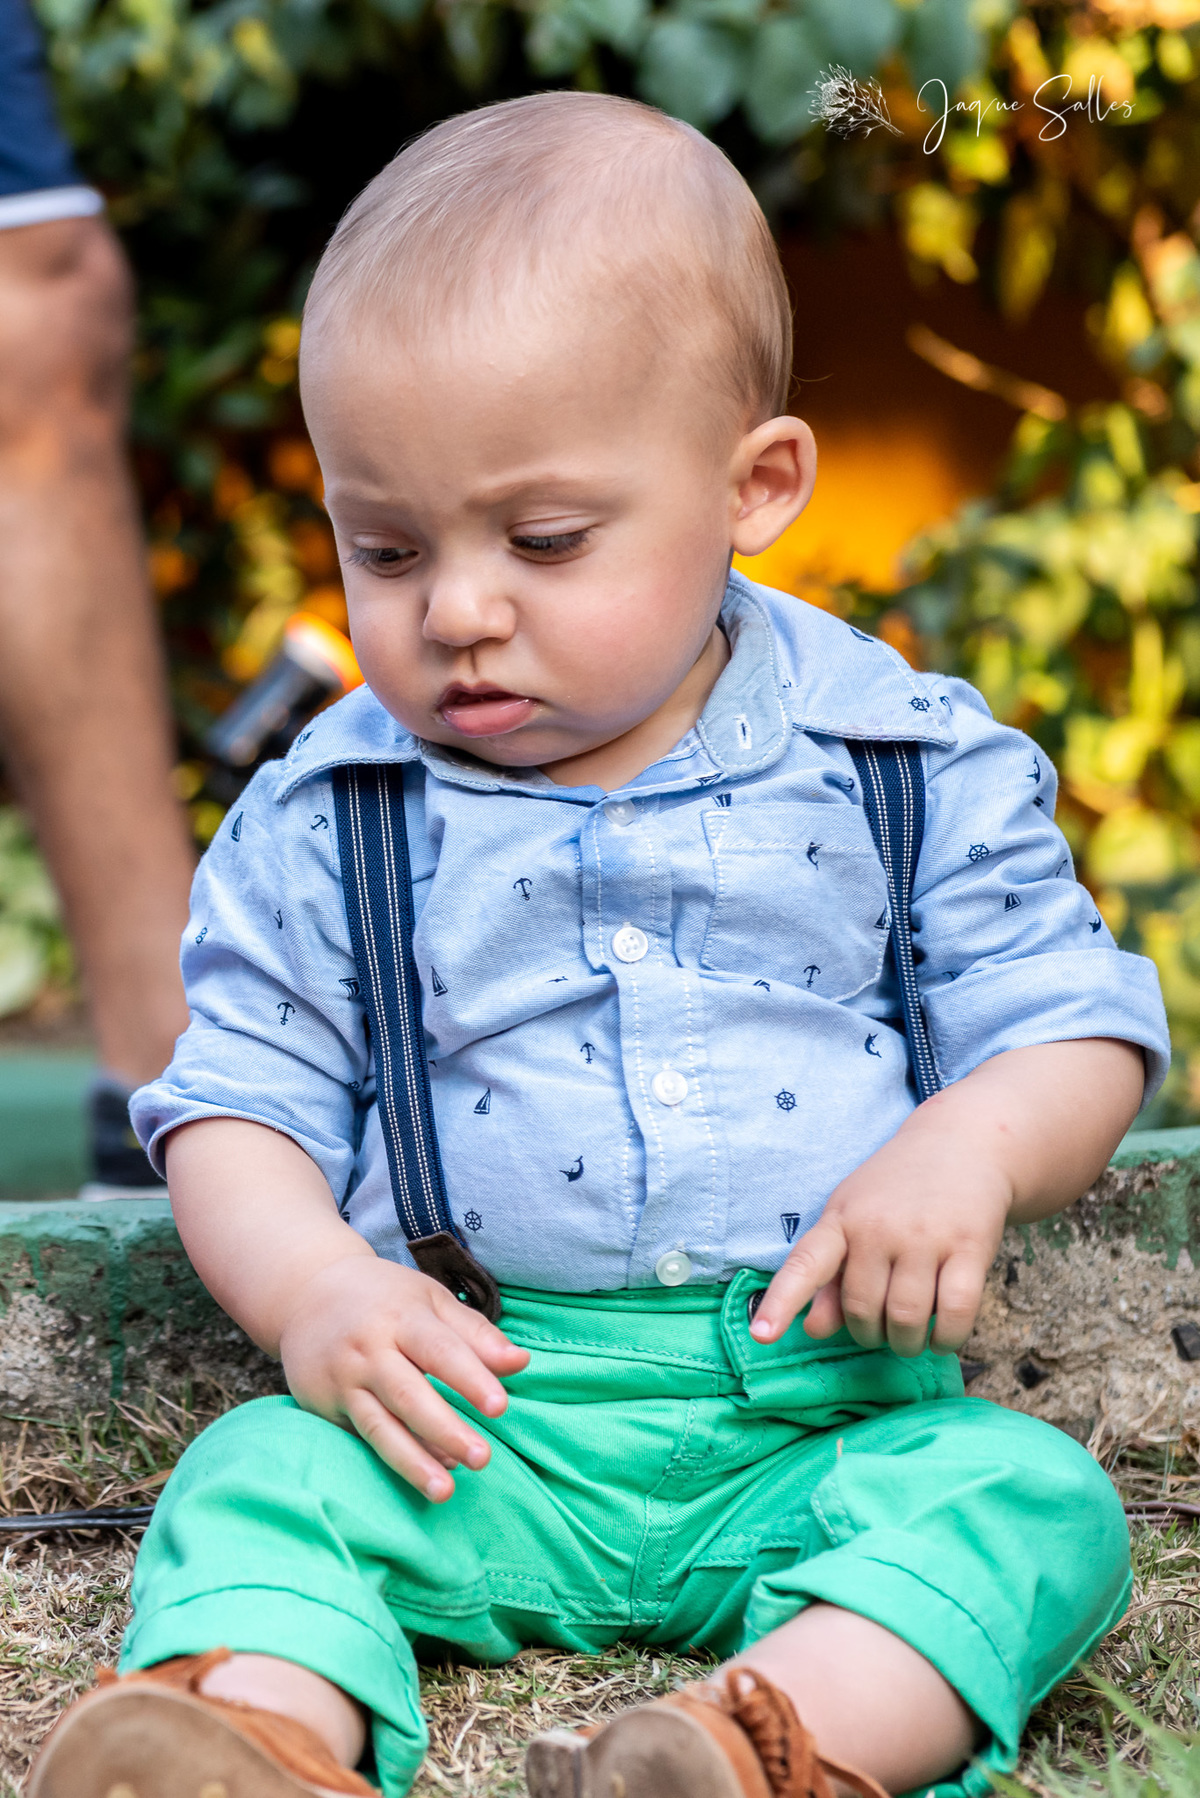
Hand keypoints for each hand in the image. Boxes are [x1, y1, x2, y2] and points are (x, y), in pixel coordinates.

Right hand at [278, 1255, 529, 1498]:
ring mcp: (343, 1380)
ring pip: (379, 1426)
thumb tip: (521, 1363)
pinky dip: (395, 1454)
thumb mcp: (430, 1300)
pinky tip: (424, 1470)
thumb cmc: (385, 1297)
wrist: (306, 1292)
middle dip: (446, 1429)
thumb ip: (476, 1333)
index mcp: (401, 1316)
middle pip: (409, 1394)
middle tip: (482, 1459)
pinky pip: (363, 1436)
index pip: (441, 1350)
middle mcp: (369, 1349)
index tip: (500, 1407)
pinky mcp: (325, 1406)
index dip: (471, 1378)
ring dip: (413, 1461)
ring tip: (445, 1491)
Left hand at [749, 1123, 1010, 1357]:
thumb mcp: (852, 1217)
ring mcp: (924, 1237)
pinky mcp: (969, 1246)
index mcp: (841, 1220)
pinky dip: (947, 1338)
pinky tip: (942, 1334)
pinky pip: (955, 1313)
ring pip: (906, 1319)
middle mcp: (877, 1227)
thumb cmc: (898, 1189)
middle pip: (862, 1311)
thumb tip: (814, 1328)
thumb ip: (830, 1275)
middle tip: (881, 1328)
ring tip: (911, 1336)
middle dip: (870, 1335)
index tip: (762, 1335)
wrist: (961, 1142)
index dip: (781, 1303)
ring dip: (907, 1343)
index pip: (805, 1264)